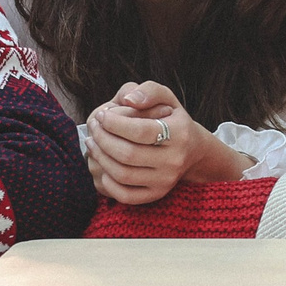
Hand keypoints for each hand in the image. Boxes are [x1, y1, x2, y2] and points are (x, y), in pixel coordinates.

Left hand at [87, 81, 247, 205]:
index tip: (102, 115)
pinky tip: (102, 165)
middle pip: (128, 154)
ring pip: (123, 174)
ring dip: (100, 157)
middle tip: (93, 128)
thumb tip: (128, 99)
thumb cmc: (172, 120)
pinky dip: (107, 182)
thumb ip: (149, 91)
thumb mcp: (167, 98)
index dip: (114, 123)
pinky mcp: (156, 194)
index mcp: (179, 134)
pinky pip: (125, 195)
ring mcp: (165, 181)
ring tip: (92, 143)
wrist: (192, 151)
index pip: (140, 131)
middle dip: (103, 139)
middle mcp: (175, 160)